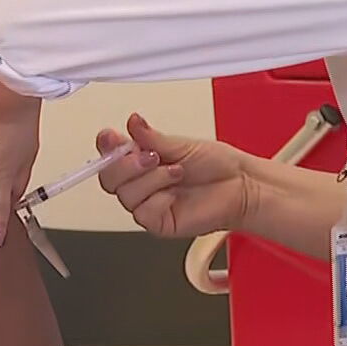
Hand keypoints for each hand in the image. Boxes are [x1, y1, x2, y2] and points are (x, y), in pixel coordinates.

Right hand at [95, 114, 254, 238]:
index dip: (106, 146)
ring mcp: (148, 203)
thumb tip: (132, 122)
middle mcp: (141, 183)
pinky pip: (143, 213)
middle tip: (150, 155)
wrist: (240, 186)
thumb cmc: (217, 166)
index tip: (111, 137)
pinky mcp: (158, 223)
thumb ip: (152, 137)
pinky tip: (175, 192)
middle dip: (125, 164)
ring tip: (176, 171)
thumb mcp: (182, 144)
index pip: (109, 154)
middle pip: (109, 178)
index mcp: (141, 160)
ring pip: (126, 195)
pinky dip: (158, 199)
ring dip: (151, 179)